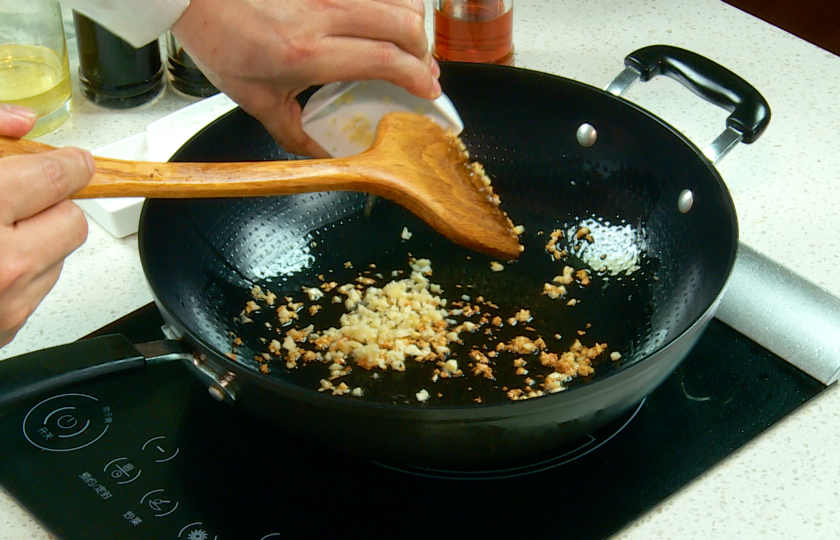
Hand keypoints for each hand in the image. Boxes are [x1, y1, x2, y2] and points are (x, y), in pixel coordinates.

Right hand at [0, 104, 93, 347]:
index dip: (67, 164)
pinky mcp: (3, 330)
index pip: (54, 177)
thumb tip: (21, 123)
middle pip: (71, 220)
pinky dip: (19, 274)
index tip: (71, 161)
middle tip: (15, 199)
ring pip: (58, 258)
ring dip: (35, 241)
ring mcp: (3, 303)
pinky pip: (36, 290)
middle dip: (49, 206)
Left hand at [172, 0, 440, 156]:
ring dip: (413, 24)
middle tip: (423, 71)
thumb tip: (324, 158)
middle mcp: (325, 15)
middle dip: (426, 50)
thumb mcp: (256, 99)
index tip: (429, 91)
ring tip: (411, 46)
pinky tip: (388, 21)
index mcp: (310, 53)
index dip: (419, 77)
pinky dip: (392, 5)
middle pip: (404, 23)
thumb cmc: (221, 42)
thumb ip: (294, 133)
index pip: (386, 60)